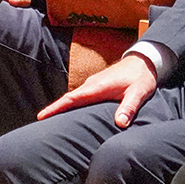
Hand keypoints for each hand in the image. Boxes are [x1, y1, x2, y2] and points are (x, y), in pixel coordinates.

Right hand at [38, 53, 157, 126]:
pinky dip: (72, 104)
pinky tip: (71, 113)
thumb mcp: (138, 92)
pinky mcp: (97, 85)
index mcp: (98, 86)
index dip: (56, 108)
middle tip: (39, 123)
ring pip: (74, 97)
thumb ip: (129, 107)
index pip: (72, 98)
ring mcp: (94, 84)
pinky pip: (80, 96)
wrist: (145, 60)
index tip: (41, 116)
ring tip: (50, 121)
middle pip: (68, 99)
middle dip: (53, 110)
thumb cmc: (142, 77)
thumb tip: (120, 123)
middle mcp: (92, 84)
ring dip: (62, 107)